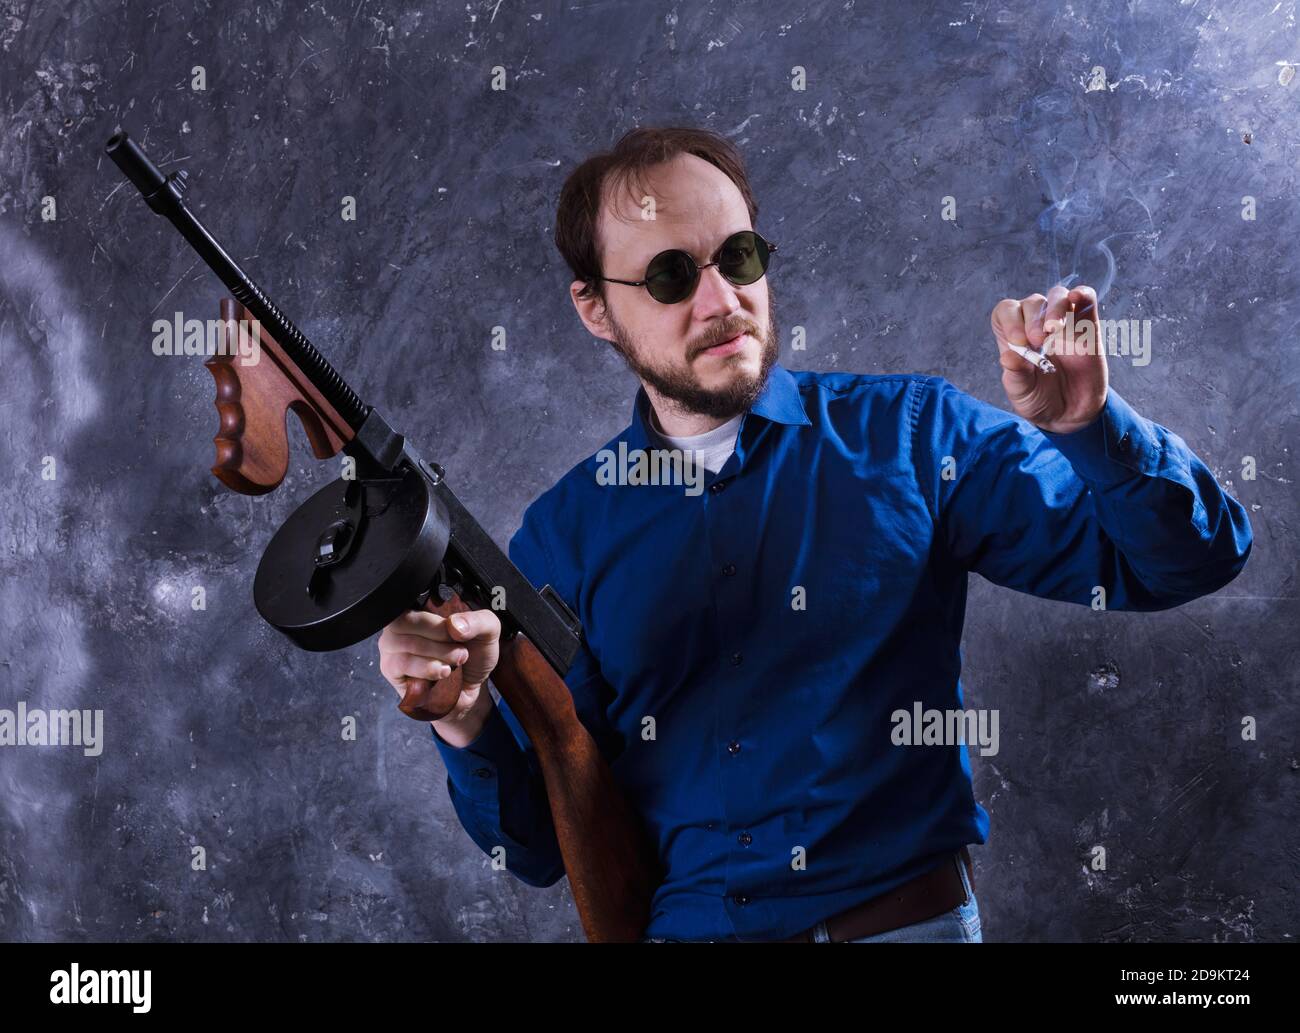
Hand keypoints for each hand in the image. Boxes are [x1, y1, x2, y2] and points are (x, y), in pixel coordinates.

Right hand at [377, 600, 501, 722]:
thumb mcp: (487, 631)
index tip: (454, 632)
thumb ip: (478, 621)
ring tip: (455, 663)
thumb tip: (454, 624)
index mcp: (420, 608)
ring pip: (405, 645)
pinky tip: (441, 674)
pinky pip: (401, 666)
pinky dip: (426, 670)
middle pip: (404, 622)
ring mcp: (392, 648)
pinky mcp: (391, 671)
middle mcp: (400, 626)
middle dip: (438, 637)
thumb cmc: (473, 654)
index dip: (434, 618)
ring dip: (436, 656)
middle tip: (460, 651)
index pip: (410, 600)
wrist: (470, 687)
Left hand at [991, 284, 1107, 433]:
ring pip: (1057, 296)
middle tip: (1038, 342)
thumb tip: (1008, 356)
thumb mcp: (1022, 393)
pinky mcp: (1088, 327)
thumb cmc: (1041, 400)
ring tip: (1054, 330)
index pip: (1006, 311)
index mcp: (1015, 338)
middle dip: (1032, 320)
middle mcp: (1037, 326)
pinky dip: (1081, 294)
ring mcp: (1063, 324)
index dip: (1009, 320)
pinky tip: (1075, 298)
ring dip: (1054, 307)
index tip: (1018, 342)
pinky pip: (1085, 300)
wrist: (1071, 414)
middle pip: (1032, 303)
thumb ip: (1015, 375)